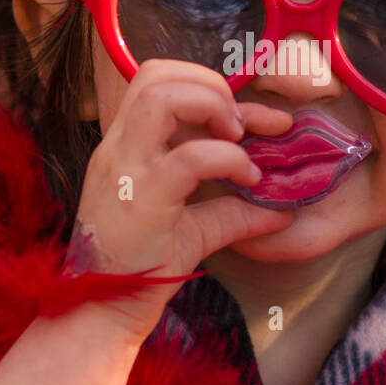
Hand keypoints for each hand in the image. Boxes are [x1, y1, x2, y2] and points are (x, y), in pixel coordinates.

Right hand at [66, 58, 294, 341]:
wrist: (102, 310)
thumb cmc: (141, 269)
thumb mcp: (194, 229)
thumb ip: (234, 212)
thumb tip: (283, 210)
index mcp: (125, 145)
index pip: (158, 83)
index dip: (210, 87)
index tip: (253, 119)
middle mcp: (120, 147)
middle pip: (155, 74)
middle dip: (209, 85)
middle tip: (239, 125)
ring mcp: (126, 168)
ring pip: (161, 96)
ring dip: (210, 105)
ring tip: (238, 139)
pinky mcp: (143, 196)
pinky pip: (191, 157)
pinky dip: (229, 159)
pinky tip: (248, 180)